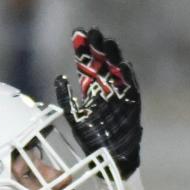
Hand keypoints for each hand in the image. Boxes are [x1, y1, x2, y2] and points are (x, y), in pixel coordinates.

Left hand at [54, 28, 142, 177]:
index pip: (86, 64)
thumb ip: (67, 98)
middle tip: (93, 32)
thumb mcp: (75, 117)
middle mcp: (105, 89)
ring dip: (113, 57)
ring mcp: (119, 96)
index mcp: (91, 89)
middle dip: (98, 48)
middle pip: (102, 63)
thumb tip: (59, 77)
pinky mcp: (131, 105)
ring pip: (116, 71)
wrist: (109, 158)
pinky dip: (128, 78)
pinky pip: (130, 89)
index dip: (82, 49)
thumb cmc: (92, 139)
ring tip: (108, 43)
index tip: (77, 33)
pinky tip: (123, 66)